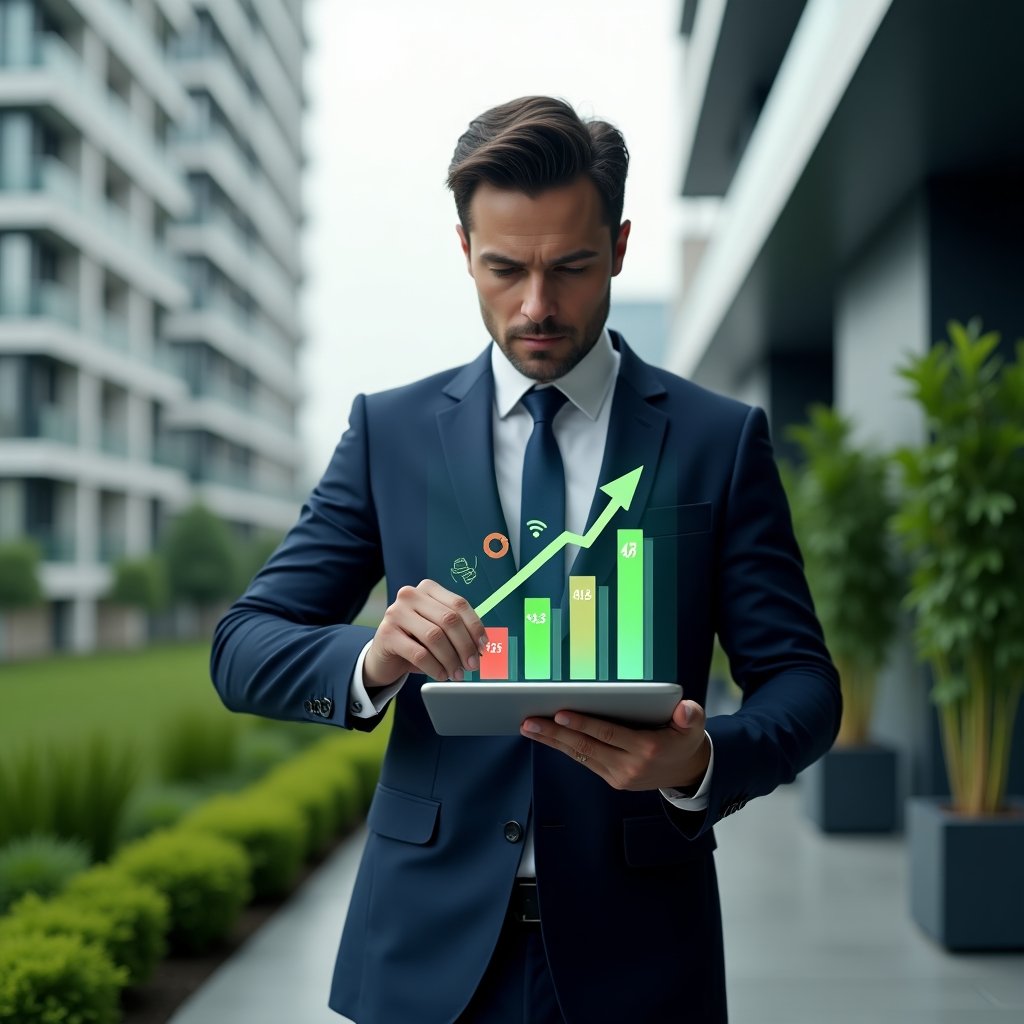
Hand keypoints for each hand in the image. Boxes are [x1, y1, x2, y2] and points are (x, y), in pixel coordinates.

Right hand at [364, 580, 487, 687]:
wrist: (385, 657)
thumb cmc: (417, 642)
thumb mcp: (439, 631)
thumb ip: (458, 631)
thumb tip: (482, 646)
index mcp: (428, 589)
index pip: (459, 604)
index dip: (475, 627)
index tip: (483, 646)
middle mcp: (410, 596)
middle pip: (449, 619)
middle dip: (465, 646)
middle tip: (472, 664)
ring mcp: (396, 613)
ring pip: (434, 636)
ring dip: (451, 659)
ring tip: (457, 673)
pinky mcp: (386, 634)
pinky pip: (419, 654)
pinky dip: (435, 667)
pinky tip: (441, 675)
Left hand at [520, 700, 710, 791]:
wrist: (689, 773)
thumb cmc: (686, 741)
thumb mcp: (694, 726)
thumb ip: (691, 716)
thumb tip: (685, 709)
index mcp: (647, 748)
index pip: (608, 733)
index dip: (583, 723)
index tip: (561, 712)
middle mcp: (629, 765)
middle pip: (586, 746)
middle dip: (556, 733)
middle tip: (531, 721)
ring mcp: (619, 775)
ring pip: (580, 755)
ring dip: (553, 742)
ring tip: (530, 728)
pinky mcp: (613, 778)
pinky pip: (584, 761)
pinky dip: (564, 749)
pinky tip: (549, 738)